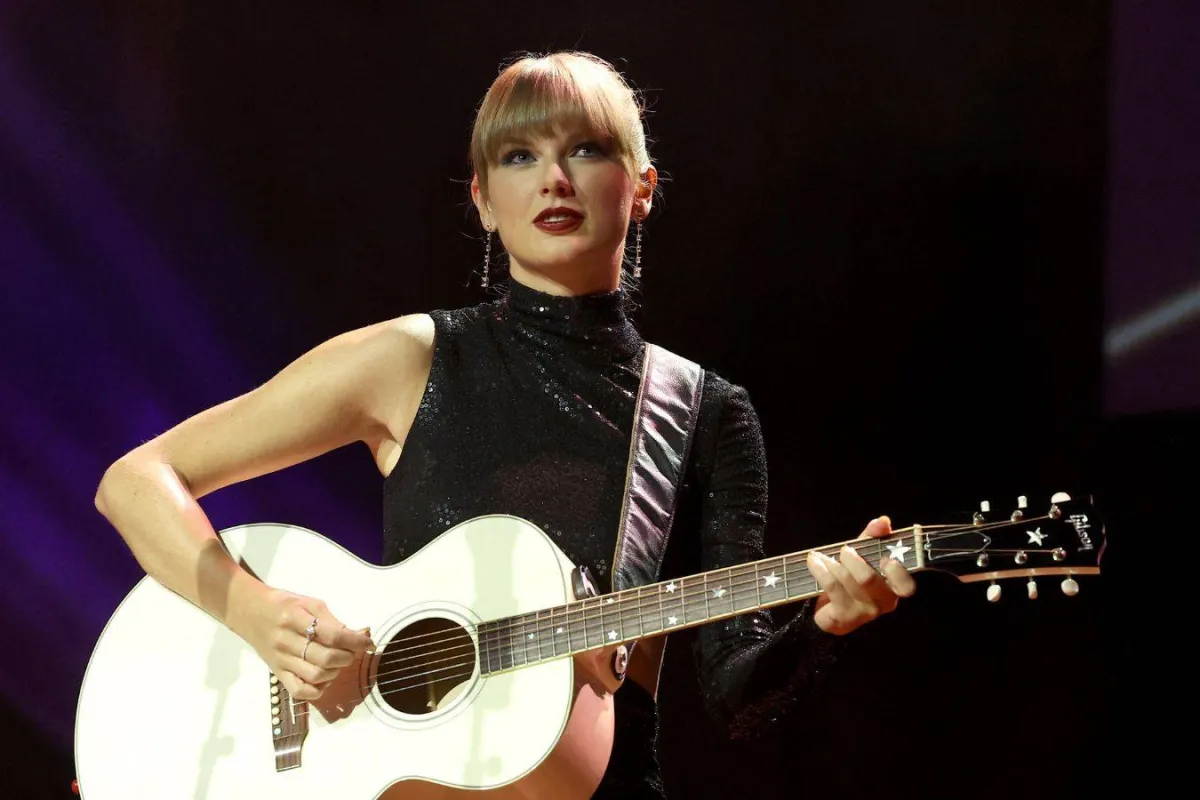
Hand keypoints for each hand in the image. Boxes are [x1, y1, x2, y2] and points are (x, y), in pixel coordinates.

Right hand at [240, 588, 375, 699]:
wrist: (249, 611)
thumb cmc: (282, 605)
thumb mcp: (309, 603)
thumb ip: (333, 621)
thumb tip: (360, 636)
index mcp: (296, 618)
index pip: (332, 635)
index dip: (355, 641)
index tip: (368, 642)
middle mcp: (286, 641)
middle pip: (326, 658)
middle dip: (348, 656)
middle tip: (352, 651)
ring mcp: (281, 660)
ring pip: (316, 676)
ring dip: (336, 671)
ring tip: (338, 662)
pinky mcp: (277, 674)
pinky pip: (300, 691)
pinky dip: (318, 689)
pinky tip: (324, 678)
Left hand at [807, 515, 916, 635]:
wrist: (828, 610)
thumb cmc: (851, 578)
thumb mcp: (863, 555)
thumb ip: (873, 538)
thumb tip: (883, 521)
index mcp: (893, 587)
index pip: (906, 586)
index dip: (897, 572)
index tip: (885, 558)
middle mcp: (883, 603)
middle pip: (869, 579)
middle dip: (853, 560)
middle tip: (844, 550)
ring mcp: (863, 613)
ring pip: (847, 581)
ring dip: (832, 563)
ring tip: (820, 556)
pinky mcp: (843, 618)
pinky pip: (831, 587)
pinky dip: (820, 570)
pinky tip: (814, 562)